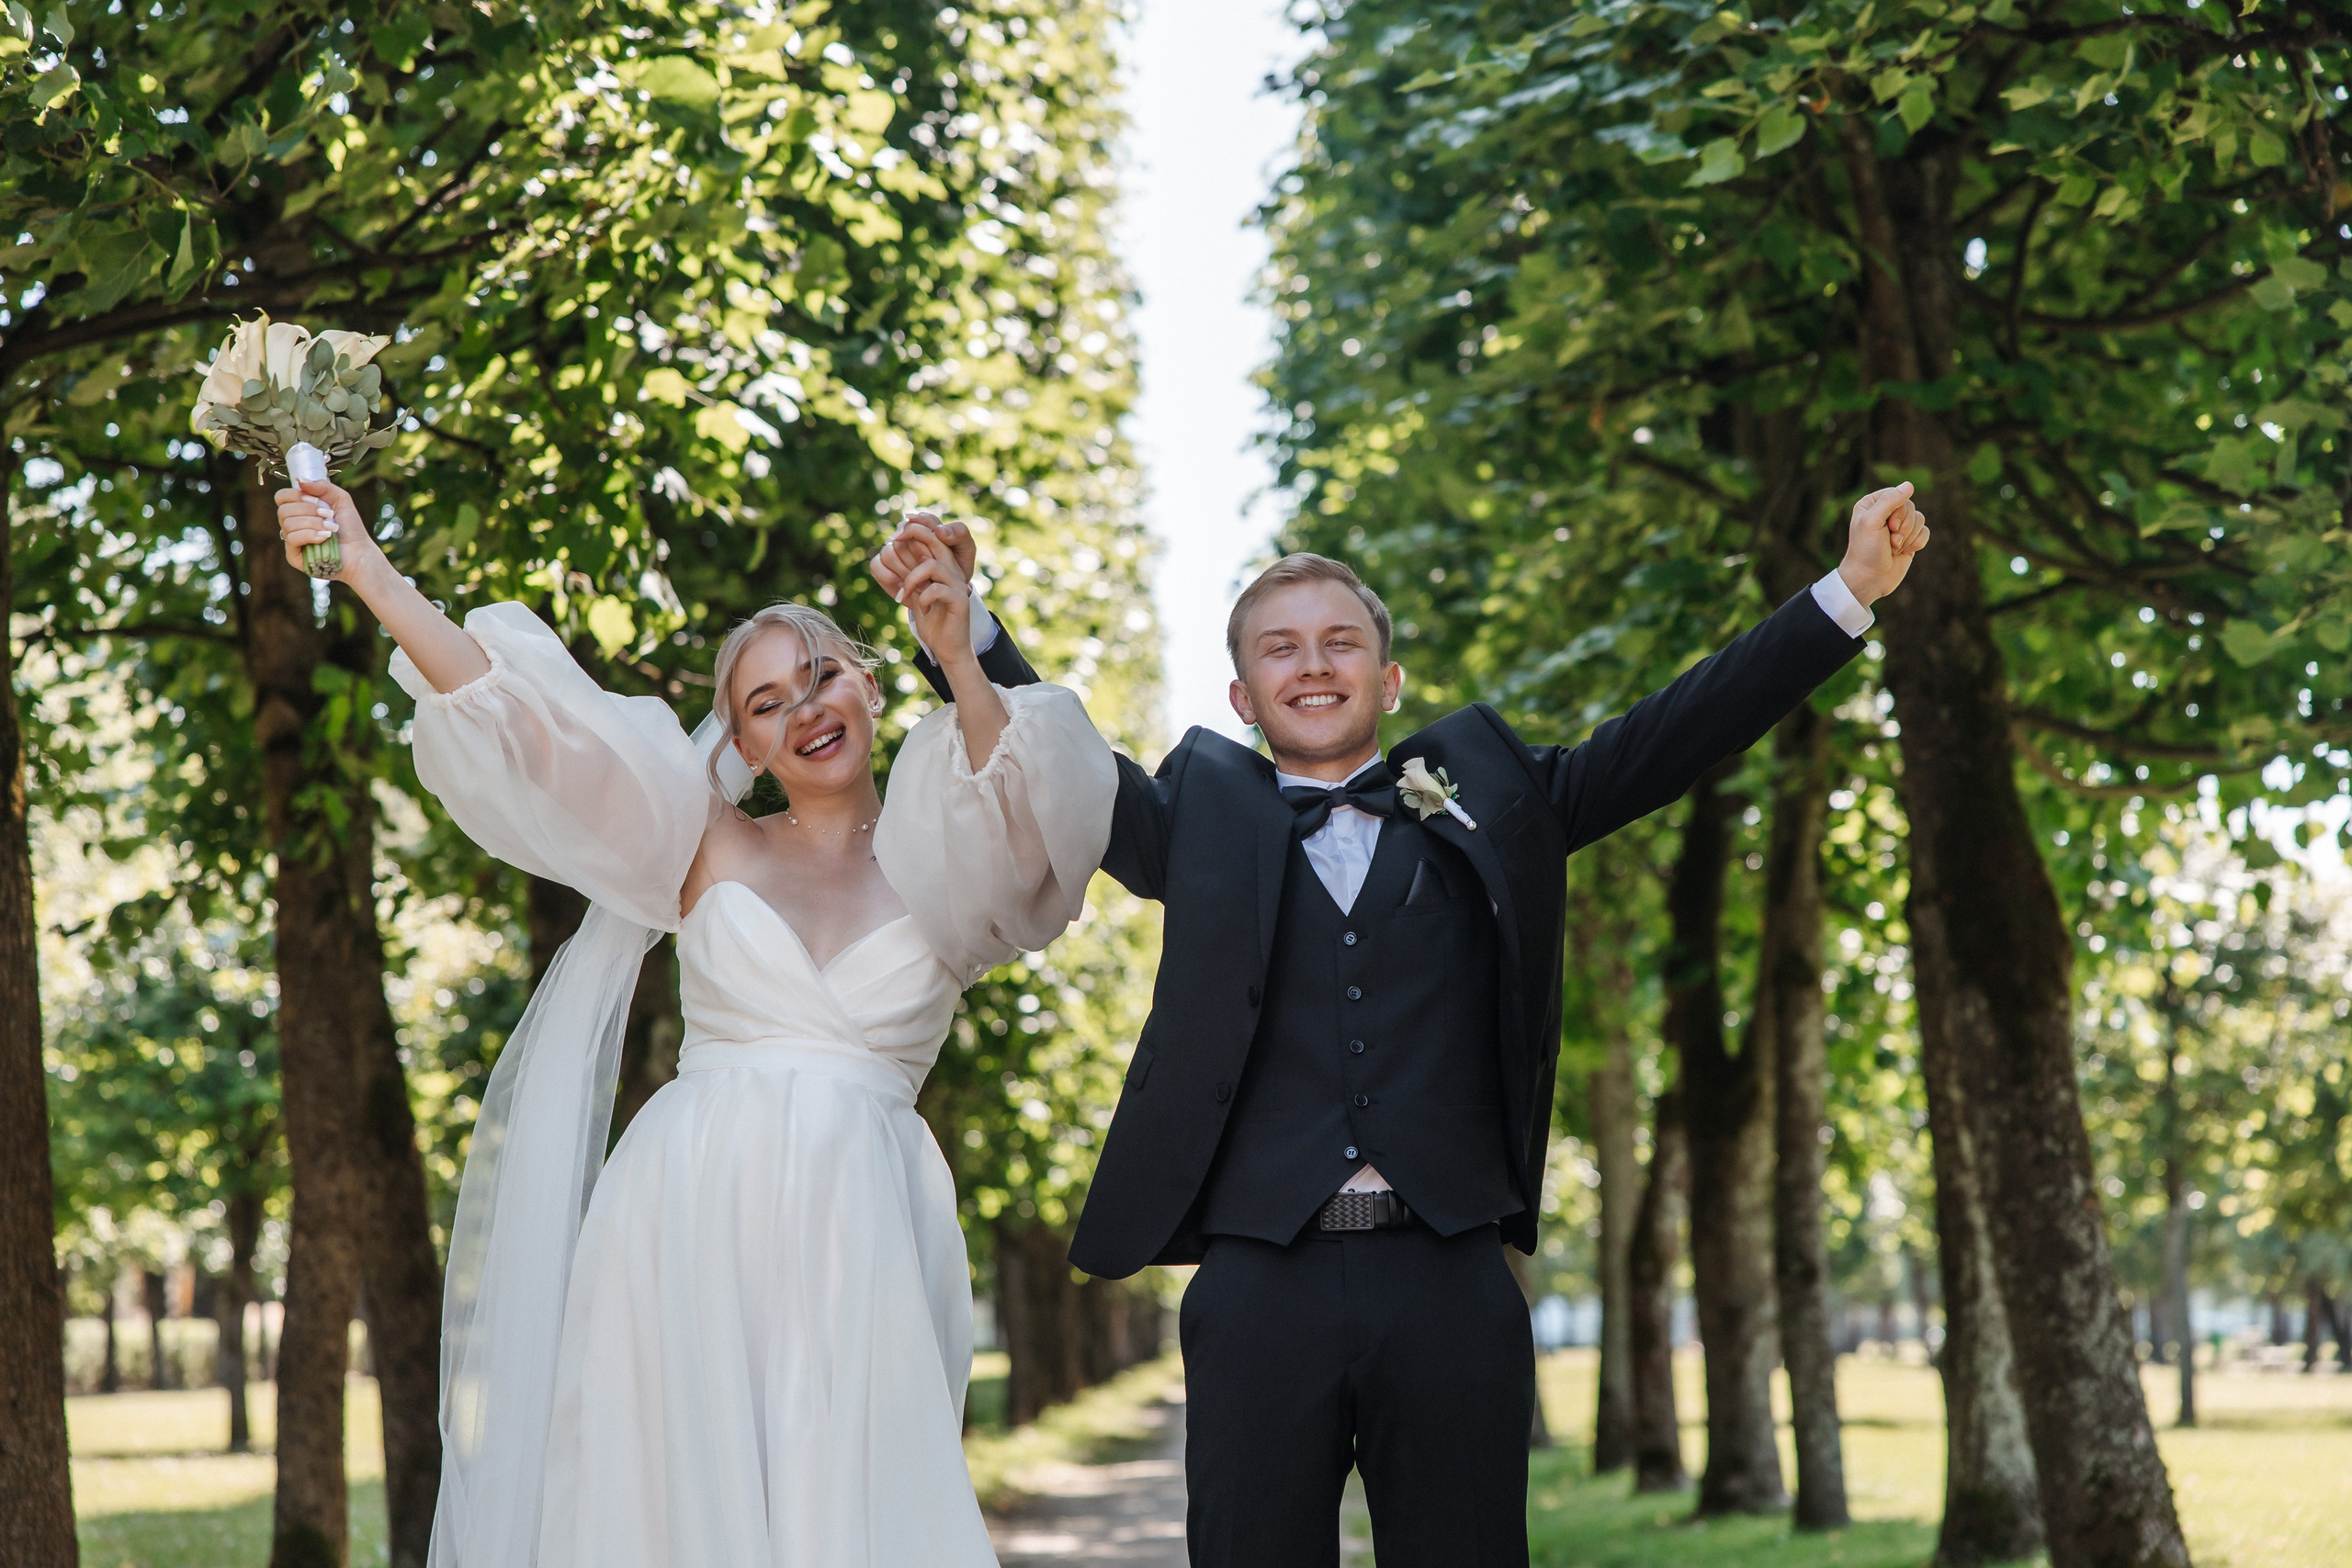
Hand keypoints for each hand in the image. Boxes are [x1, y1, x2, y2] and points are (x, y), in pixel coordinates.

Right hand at [274, 479, 380, 584]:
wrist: (359, 552)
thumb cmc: (350, 527)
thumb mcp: (340, 499)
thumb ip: (322, 486)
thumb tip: (299, 480)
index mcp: (298, 510)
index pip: (282, 497)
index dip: (295, 495)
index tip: (316, 500)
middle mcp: (291, 524)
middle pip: (283, 510)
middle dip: (309, 510)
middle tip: (329, 514)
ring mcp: (291, 540)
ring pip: (288, 524)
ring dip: (313, 523)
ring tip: (331, 528)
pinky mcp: (293, 556)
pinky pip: (292, 539)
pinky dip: (310, 535)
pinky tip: (324, 538)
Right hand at [872, 510, 977, 600]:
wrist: (945, 593)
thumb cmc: (957, 568)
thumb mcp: (966, 551)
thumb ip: (959, 533)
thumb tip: (938, 530)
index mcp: (925, 525)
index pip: (917, 522)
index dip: (924, 539)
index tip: (933, 557)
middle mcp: (905, 534)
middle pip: (900, 537)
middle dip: (916, 559)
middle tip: (929, 575)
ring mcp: (891, 549)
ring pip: (888, 552)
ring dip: (904, 570)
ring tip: (919, 584)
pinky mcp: (881, 565)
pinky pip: (876, 565)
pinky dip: (889, 577)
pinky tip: (903, 586)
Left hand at [897, 526, 975, 663]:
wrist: (947, 646)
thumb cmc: (929, 619)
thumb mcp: (912, 593)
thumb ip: (905, 573)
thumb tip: (888, 550)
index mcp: (941, 563)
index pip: (928, 533)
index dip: (910, 529)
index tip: (892, 539)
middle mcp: (951, 568)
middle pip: (934, 537)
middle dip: (910, 536)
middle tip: (891, 545)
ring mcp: (957, 583)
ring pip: (931, 565)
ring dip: (911, 579)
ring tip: (905, 595)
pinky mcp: (960, 599)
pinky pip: (936, 589)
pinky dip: (923, 598)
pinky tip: (922, 608)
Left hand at [1836, 483, 1930, 605]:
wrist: (1870, 579)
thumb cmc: (1866, 551)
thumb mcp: (1873, 522)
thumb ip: (1890, 501)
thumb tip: (1909, 485)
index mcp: (1872, 504)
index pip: (1897, 494)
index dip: (1898, 511)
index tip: (1888, 527)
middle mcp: (1886, 513)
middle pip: (1911, 507)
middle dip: (1904, 526)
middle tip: (1890, 541)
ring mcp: (1899, 526)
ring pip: (1920, 519)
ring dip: (1909, 537)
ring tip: (1893, 548)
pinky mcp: (1909, 539)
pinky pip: (1925, 532)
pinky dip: (1917, 543)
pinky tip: (1904, 552)